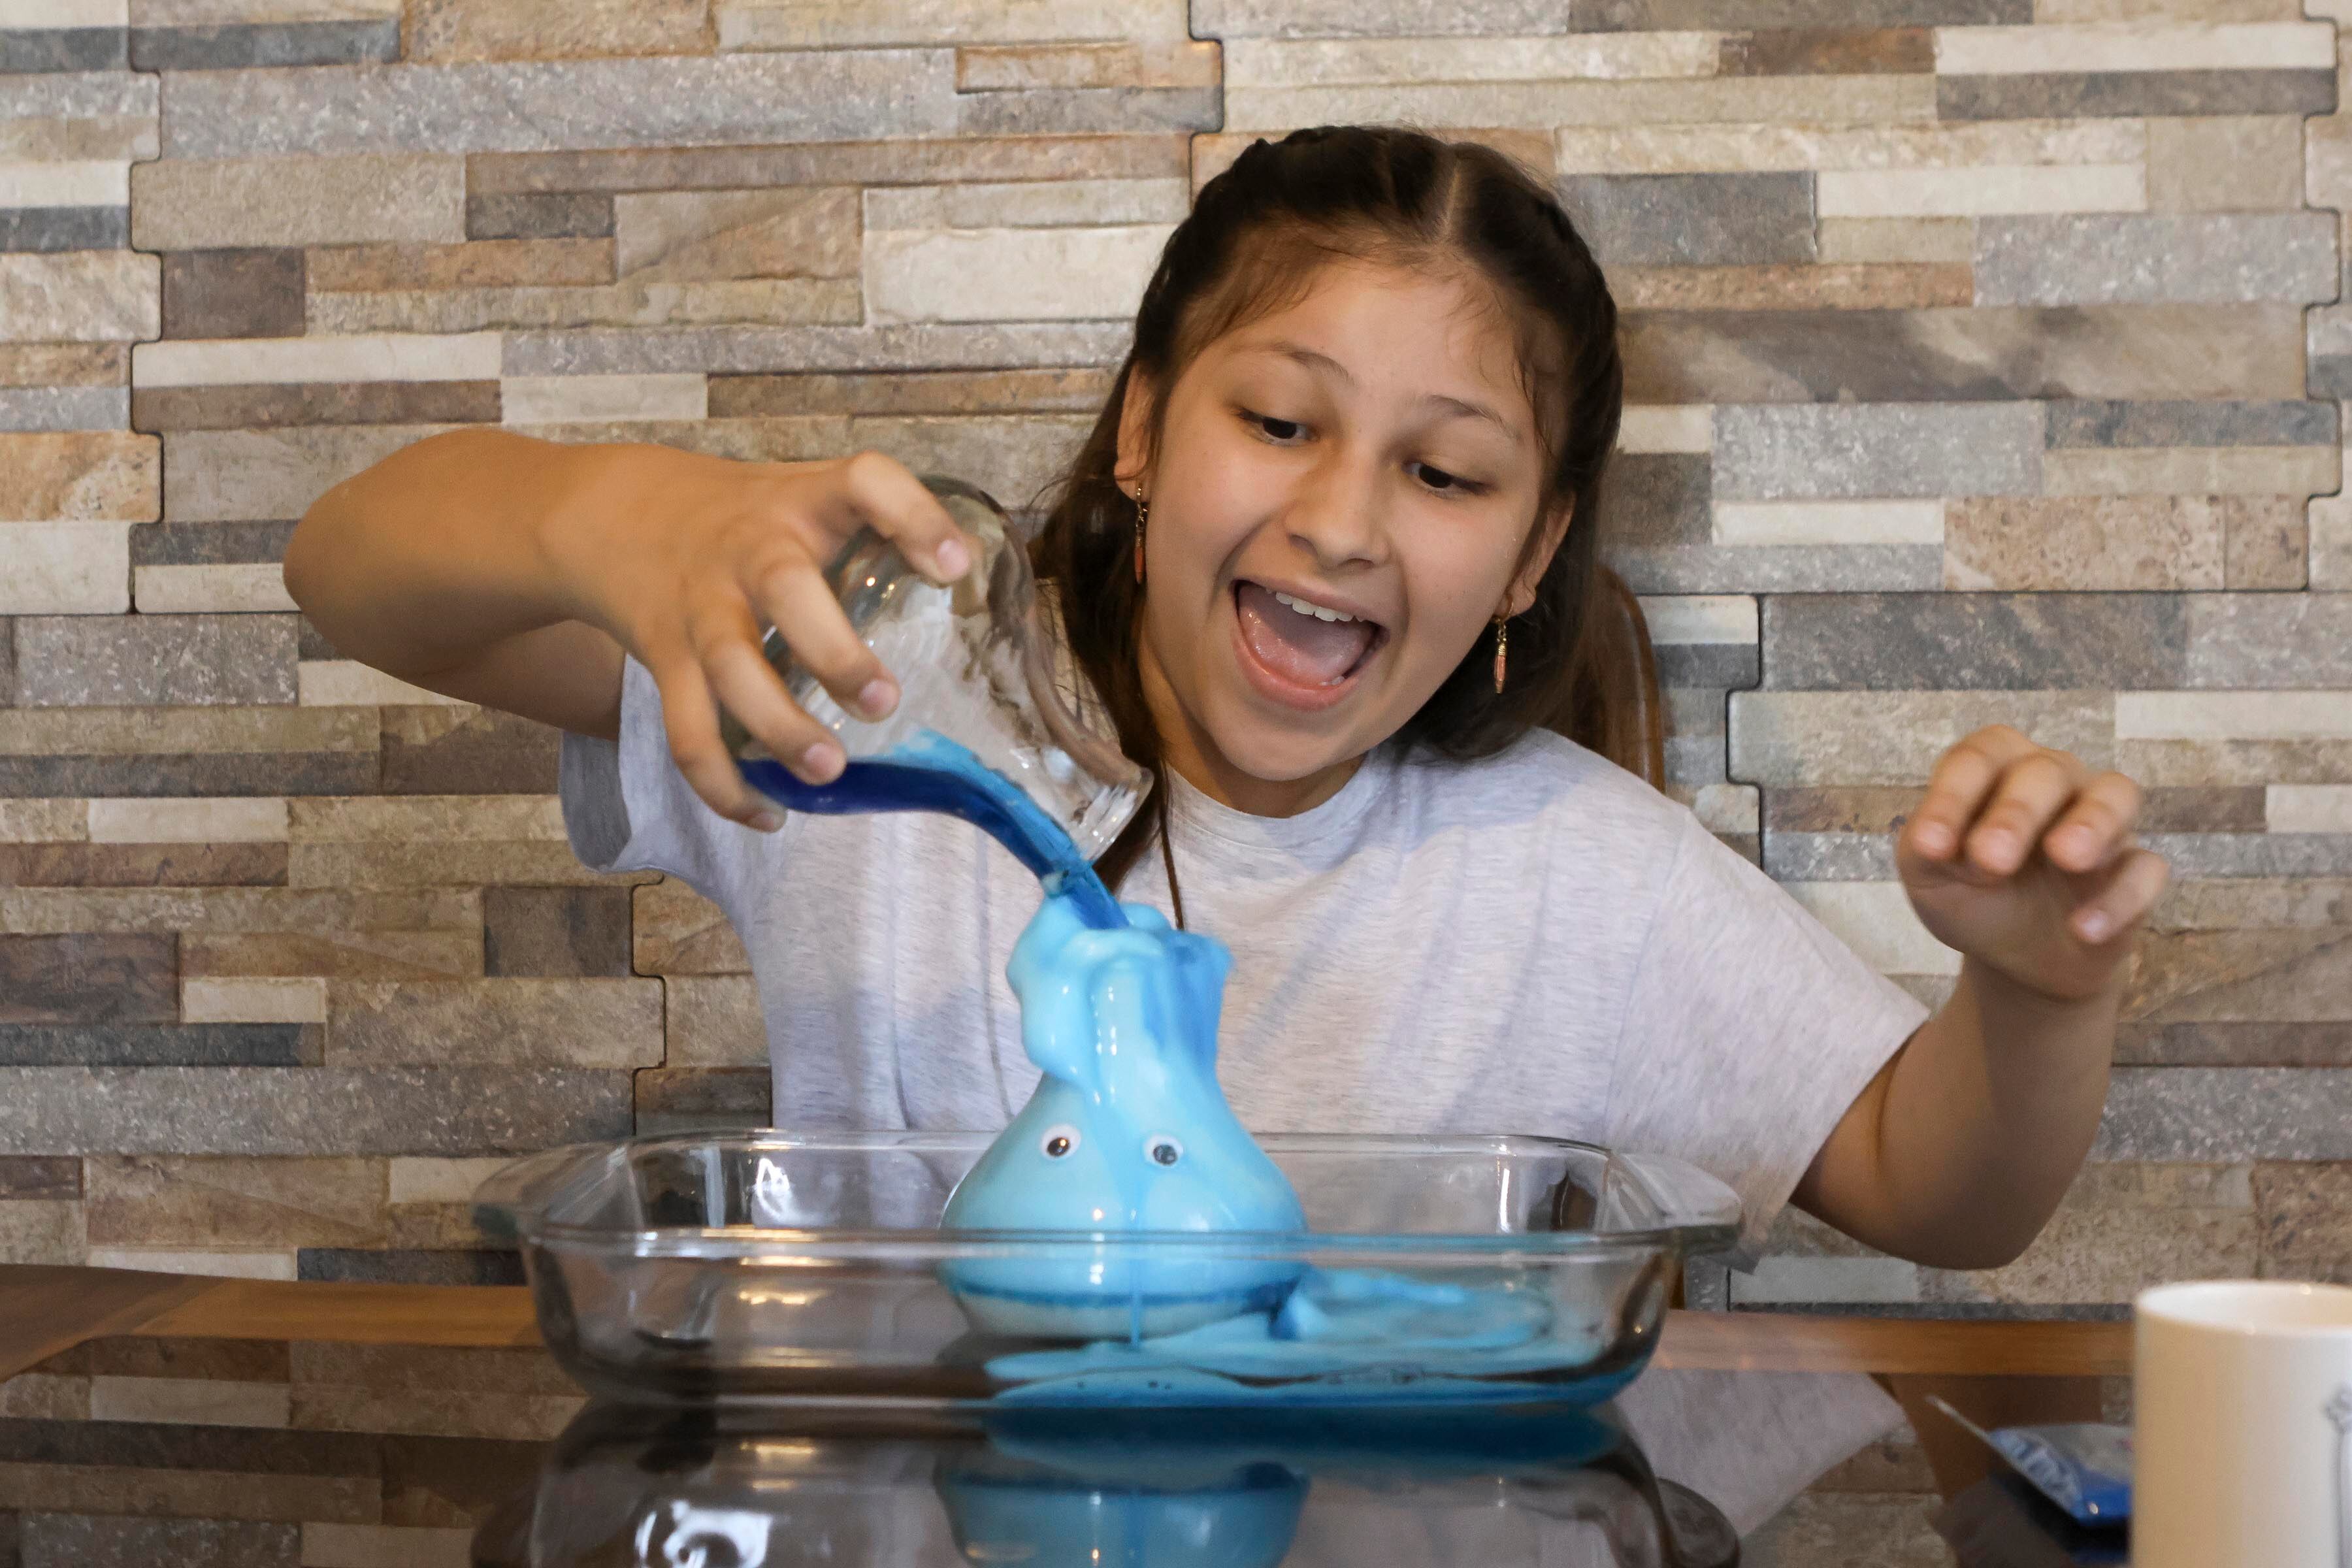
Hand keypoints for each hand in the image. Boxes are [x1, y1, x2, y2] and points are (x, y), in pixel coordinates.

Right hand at [543, 446, 974, 828]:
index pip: (863, 480)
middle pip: (785, 588)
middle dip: (835, 652)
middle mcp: (750, 549)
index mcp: (802, 502)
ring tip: (828, 771)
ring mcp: (704, 606)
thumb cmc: (746, 520)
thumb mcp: (807, 499)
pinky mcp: (667, 658)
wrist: (616, 516)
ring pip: (732, 669)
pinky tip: (769, 814)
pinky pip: (688, 730)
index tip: (954, 566)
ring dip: (779, 727)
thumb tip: (972, 581)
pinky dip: (723, 784)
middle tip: (884, 703)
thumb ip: (876, 532)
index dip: (911, 516)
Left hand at [1895, 726, 2169, 1004]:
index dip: (1953, 795)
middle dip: (2018, 810)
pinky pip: (2145, 870)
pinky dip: (2119, 898)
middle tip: (1991, 858)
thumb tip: (1929, 842)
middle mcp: (2056, 780)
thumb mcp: (1929, 875)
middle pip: (2045, 770)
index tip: (1930, 846)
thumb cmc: (1969, 894)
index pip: (1979, 757)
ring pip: (2115, 794)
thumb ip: (1925, 850)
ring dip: (2093, 821)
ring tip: (2068, 858)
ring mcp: (2103, 822)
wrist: (2015, 957)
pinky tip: (2083, 930)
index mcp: (1997, 770)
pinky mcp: (2135, 871)